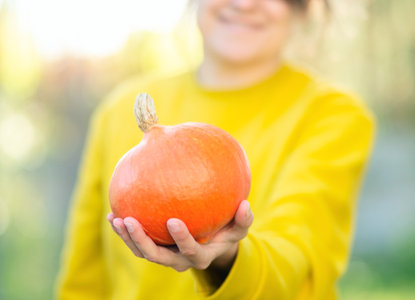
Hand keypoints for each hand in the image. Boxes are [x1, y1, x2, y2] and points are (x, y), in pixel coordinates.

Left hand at [107, 200, 252, 271]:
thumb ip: (243, 219)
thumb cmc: (227, 233)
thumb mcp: (239, 228)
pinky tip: (115, 213)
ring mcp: (166, 255)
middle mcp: (179, 260)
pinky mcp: (156, 248)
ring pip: (143, 251)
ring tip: (116, 218)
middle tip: (129, 220)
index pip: (190, 251)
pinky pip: (138, 242)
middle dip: (141, 240)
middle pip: (157, 256)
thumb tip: (245, 205)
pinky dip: (125, 231)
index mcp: (200, 256)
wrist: (213, 246)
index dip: (181, 239)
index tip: (172, 220)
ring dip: (127, 237)